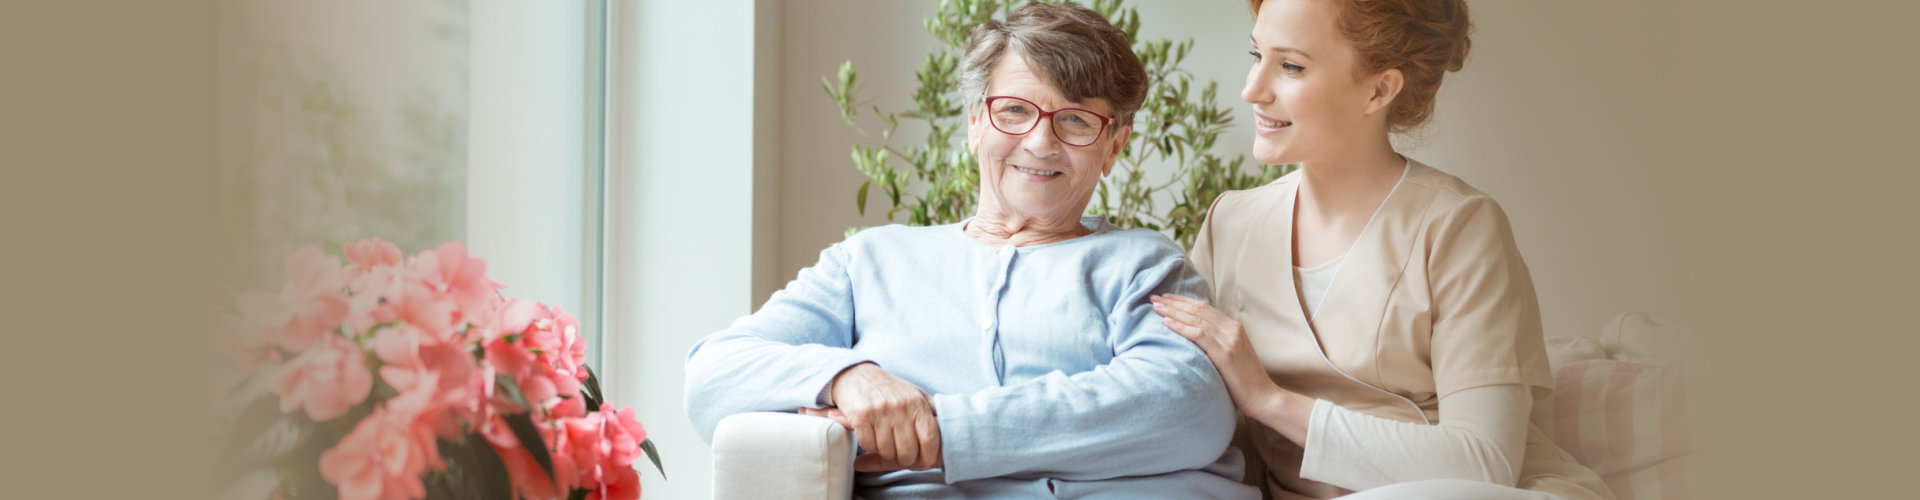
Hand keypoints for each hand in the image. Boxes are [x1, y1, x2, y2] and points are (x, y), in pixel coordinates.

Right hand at [817, 363, 942, 470]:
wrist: (856, 375)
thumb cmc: (889, 389)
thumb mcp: (914, 393)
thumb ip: (930, 409)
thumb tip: (946, 426)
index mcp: (916, 403)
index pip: (930, 438)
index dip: (929, 455)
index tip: (926, 462)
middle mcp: (900, 407)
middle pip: (908, 450)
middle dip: (905, 459)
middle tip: (902, 457)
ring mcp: (880, 412)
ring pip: (887, 451)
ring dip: (885, 453)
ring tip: (885, 444)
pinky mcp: (861, 416)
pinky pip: (868, 445)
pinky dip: (869, 446)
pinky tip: (871, 436)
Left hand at [1150, 294, 1281, 413]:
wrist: (1263, 397)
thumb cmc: (1244, 381)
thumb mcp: (1231, 354)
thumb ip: (1217, 342)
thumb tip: (1194, 338)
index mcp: (1234, 327)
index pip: (1204, 307)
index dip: (1183, 301)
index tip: (1165, 297)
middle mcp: (1232, 328)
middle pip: (1198, 309)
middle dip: (1173, 302)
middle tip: (1154, 297)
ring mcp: (1229, 340)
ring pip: (1196, 319)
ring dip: (1173, 311)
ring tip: (1155, 306)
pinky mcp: (1225, 353)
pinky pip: (1199, 335)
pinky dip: (1181, 327)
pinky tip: (1166, 323)